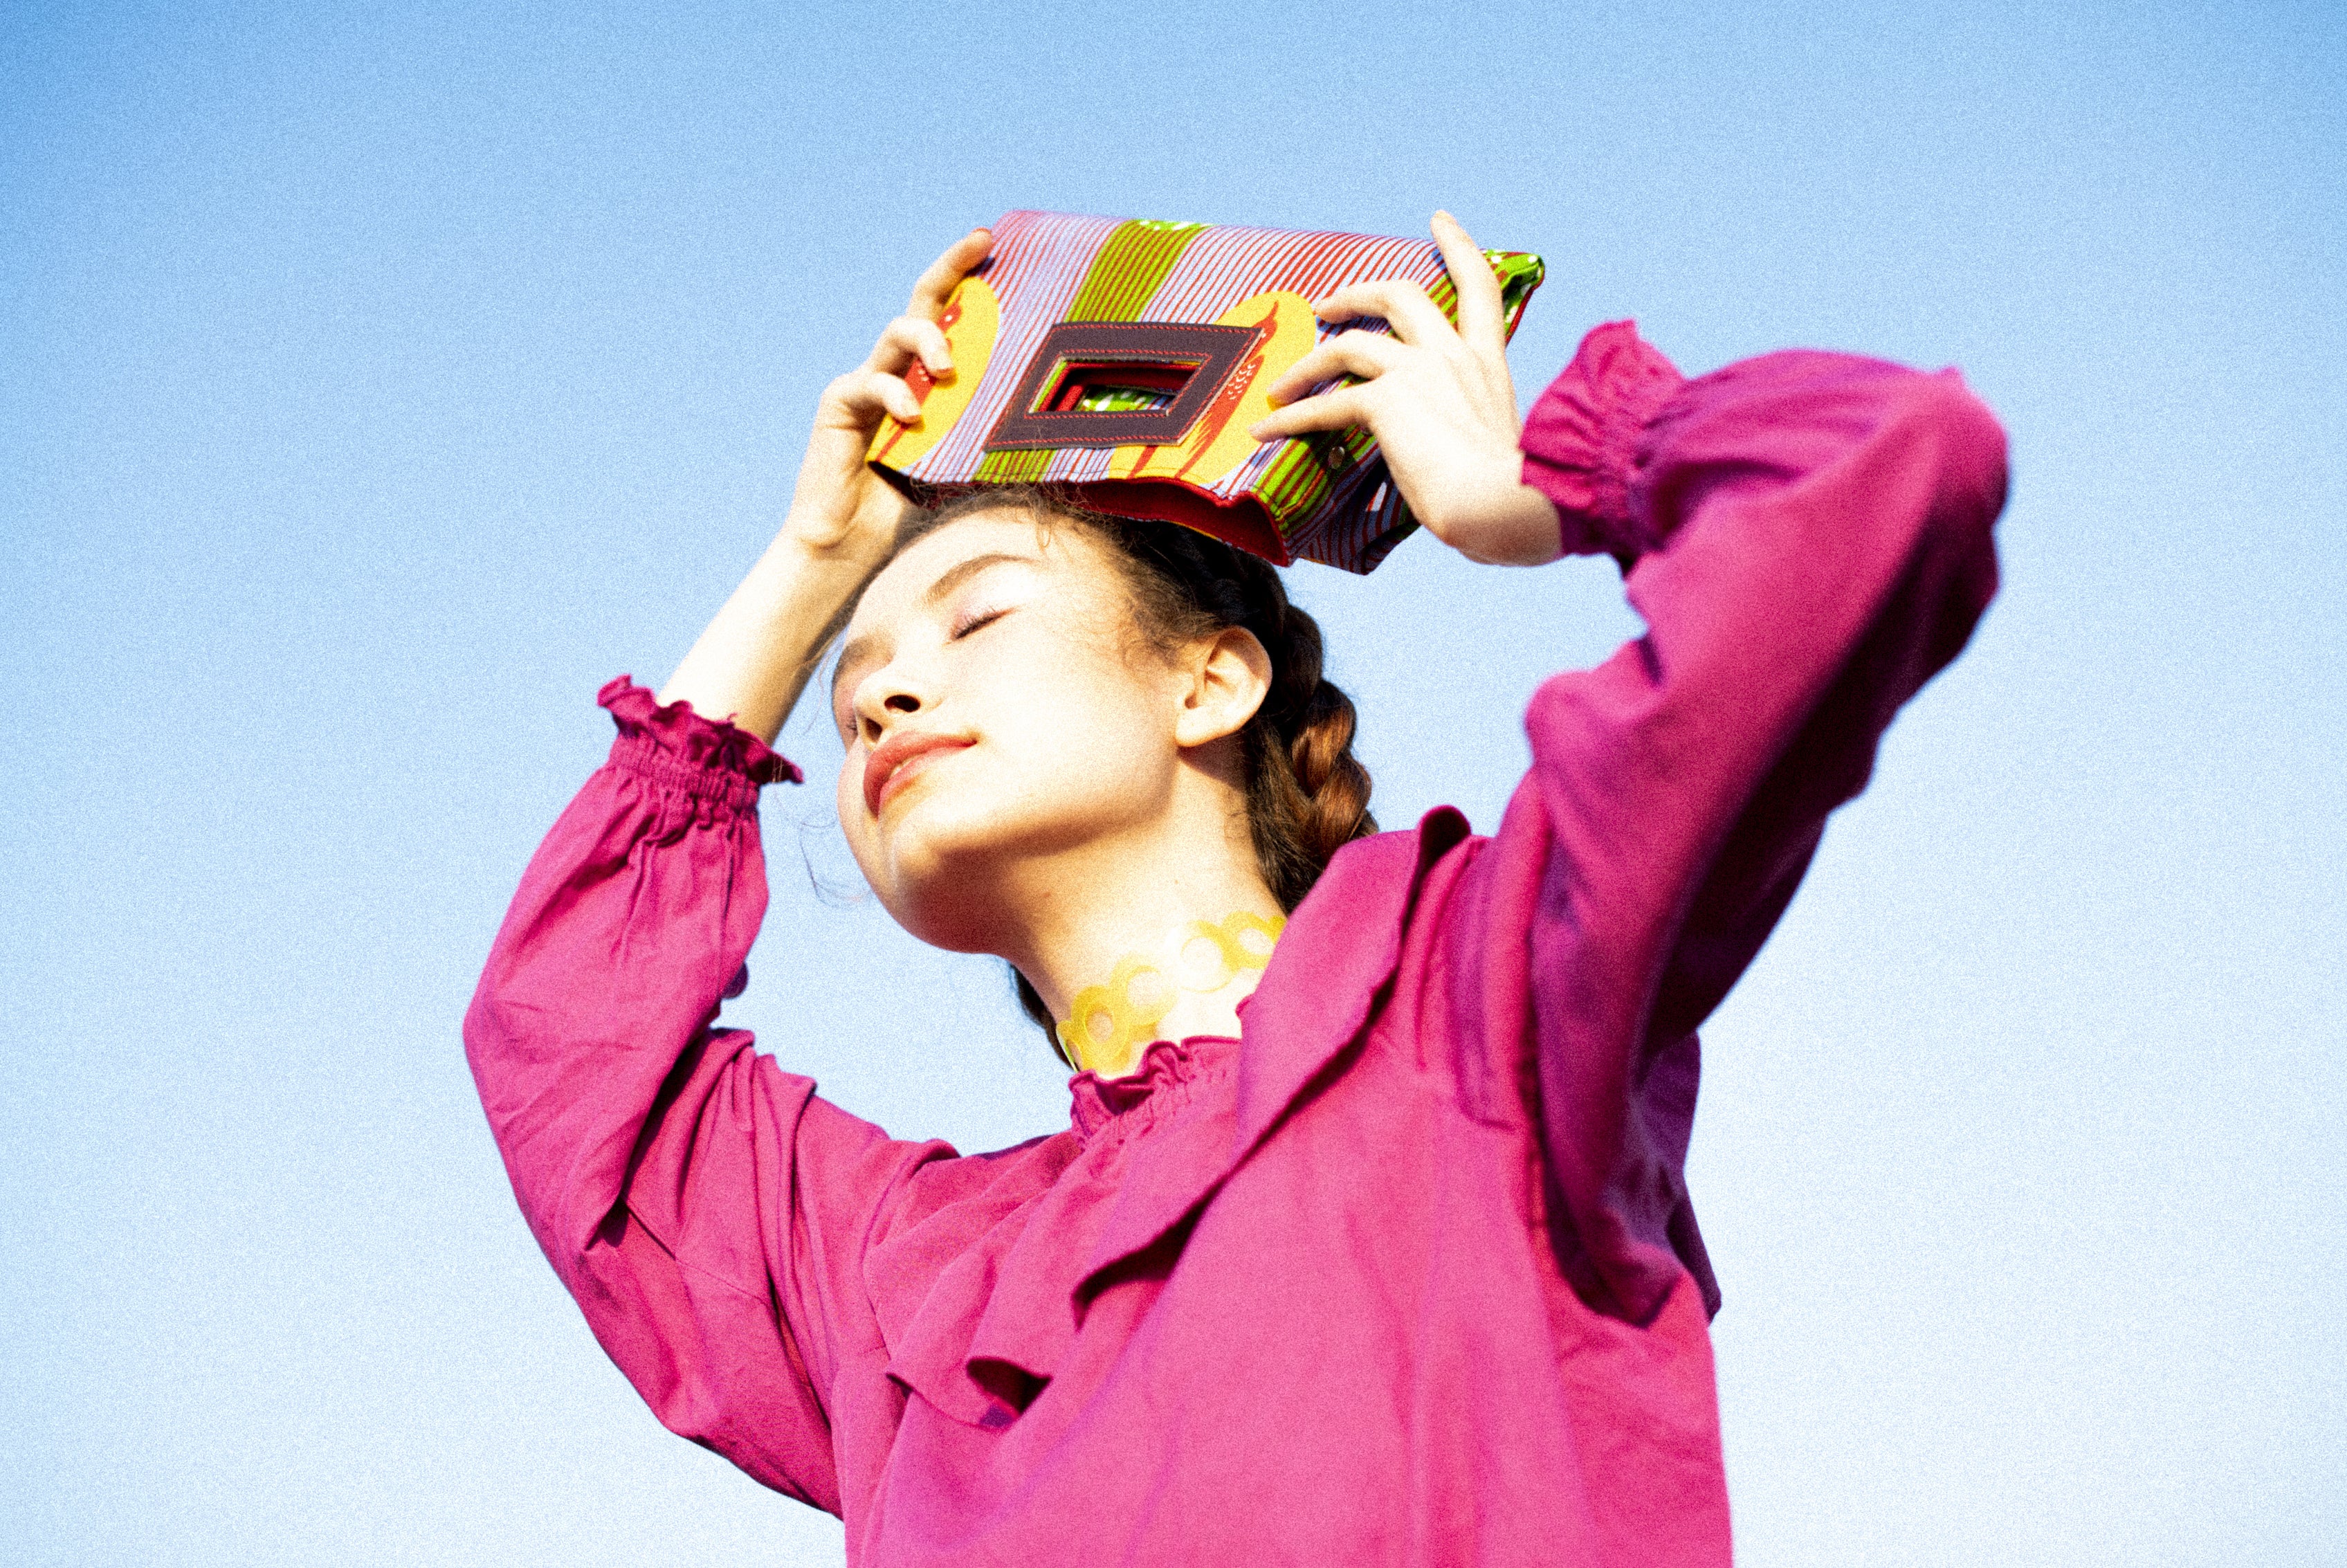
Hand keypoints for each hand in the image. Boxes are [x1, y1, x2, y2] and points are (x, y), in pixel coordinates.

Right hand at [783, 228, 994, 557]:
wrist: (852, 544)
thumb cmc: (912, 508)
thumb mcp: (963, 464)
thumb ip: (988, 435)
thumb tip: (1052, 426)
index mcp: (929, 379)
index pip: (952, 318)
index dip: (969, 279)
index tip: (996, 244)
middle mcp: (898, 369)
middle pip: (923, 303)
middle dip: (950, 268)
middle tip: (980, 245)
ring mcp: (867, 381)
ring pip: (898, 334)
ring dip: (929, 341)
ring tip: (950, 369)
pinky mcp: (839, 403)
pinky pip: (870, 384)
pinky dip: (895, 396)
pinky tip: (912, 416)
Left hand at [1250, 212, 1559, 565]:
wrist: (1505, 504)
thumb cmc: (1510, 497)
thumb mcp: (1496, 445)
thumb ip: (1469, 431)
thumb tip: (1450, 456)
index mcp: (1487, 364)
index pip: (1478, 288)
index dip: (1458, 248)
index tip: (1439, 221)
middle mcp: (1453, 356)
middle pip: (1400, 295)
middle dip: (1357, 293)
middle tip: (1326, 304)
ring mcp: (1419, 372)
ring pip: (1349, 343)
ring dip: (1308, 364)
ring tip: (1280, 385)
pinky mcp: (1387, 401)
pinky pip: (1326, 404)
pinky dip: (1291, 417)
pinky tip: (1266, 431)